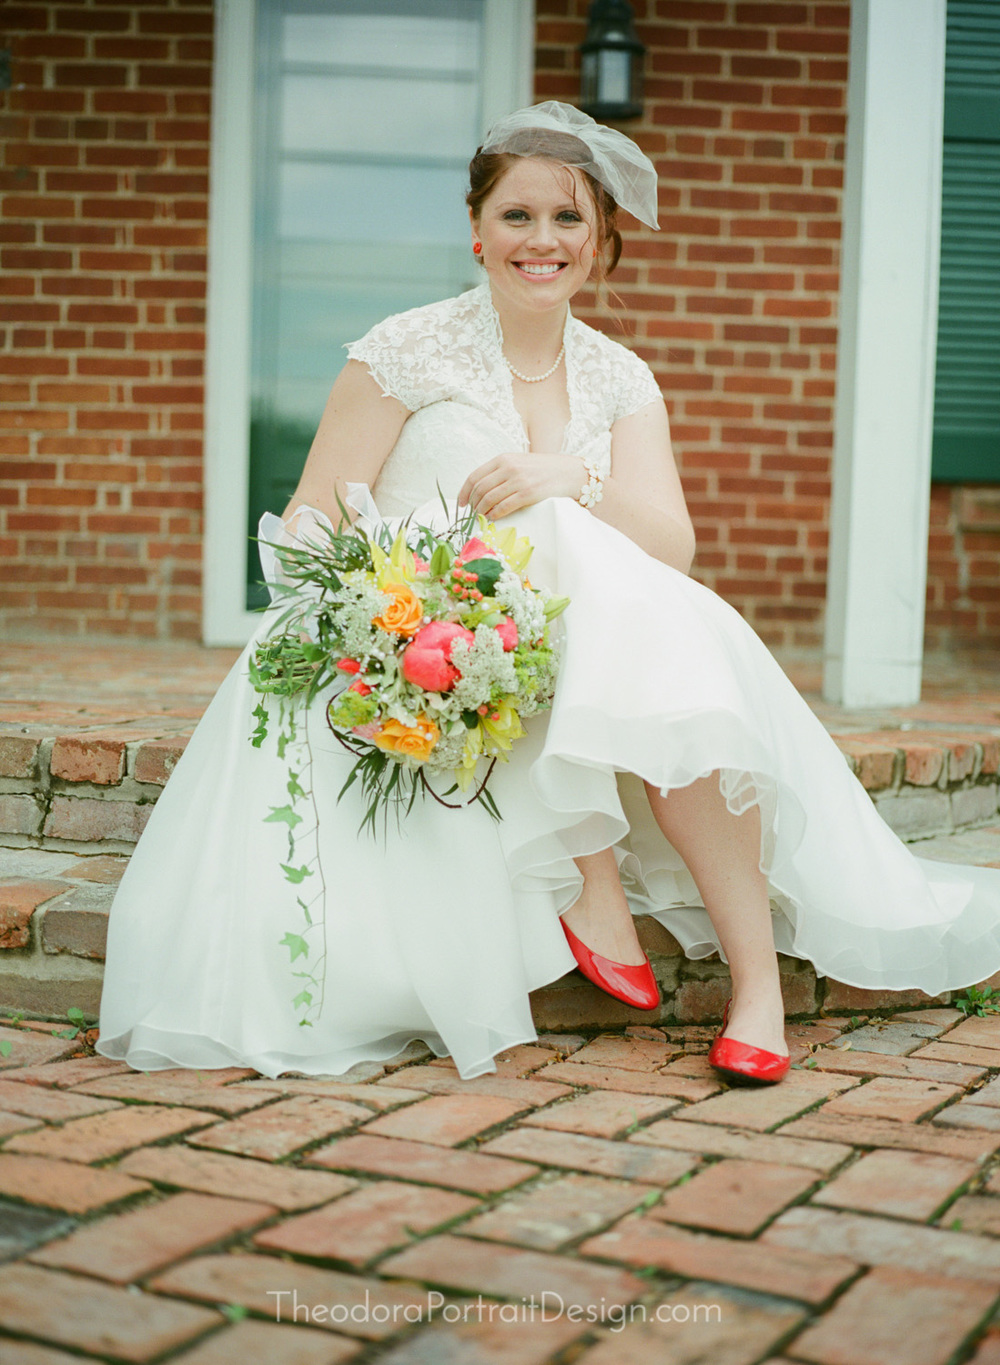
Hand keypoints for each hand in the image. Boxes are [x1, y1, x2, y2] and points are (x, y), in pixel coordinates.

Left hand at [458, 452, 585, 519]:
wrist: (570, 472)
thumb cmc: (544, 470)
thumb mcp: (519, 463)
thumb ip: (501, 472)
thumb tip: (481, 490)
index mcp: (503, 458)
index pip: (475, 476)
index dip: (464, 492)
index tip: (461, 503)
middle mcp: (509, 467)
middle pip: (480, 489)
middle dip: (473, 504)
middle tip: (473, 513)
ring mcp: (518, 480)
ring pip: (489, 499)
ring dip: (482, 511)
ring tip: (482, 517)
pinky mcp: (528, 494)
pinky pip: (504, 507)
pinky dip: (495, 515)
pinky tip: (493, 518)